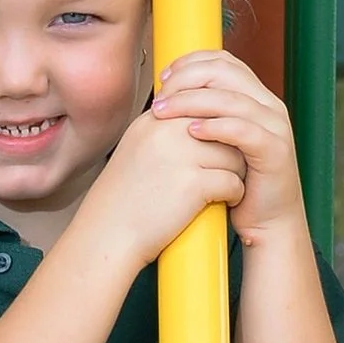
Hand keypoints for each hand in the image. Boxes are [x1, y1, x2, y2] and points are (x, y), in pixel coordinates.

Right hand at [77, 92, 251, 272]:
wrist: (107, 236)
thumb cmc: (123, 201)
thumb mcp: (137, 152)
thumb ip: (165, 132)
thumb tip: (207, 123)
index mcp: (153, 120)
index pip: (203, 106)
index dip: (217, 129)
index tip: (217, 150)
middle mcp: (166, 131)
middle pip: (223, 128)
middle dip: (230, 150)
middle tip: (226, 171)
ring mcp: (181, 155)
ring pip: (234, 155)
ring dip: (236, 173)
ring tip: (225, 188)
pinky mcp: (193, 183)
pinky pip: (233, 182)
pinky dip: (234, 195)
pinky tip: (225, 203)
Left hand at [148, 49, 304, 247]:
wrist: (265, 223)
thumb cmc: (233, 182)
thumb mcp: (215, 142)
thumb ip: (201, 116)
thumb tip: (164, 95)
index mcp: (255, 97)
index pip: (223, 62)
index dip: (190, 64)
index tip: (163, 79)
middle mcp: (268, 105)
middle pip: (226, 73)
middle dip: (187, 80)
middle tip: (159, 98)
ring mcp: (275, 127)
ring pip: (232, 99)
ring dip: (192, 102)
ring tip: (164, 112)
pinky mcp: (275, 151)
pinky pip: (244, 131)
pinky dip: (217, 127)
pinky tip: (192, 132)